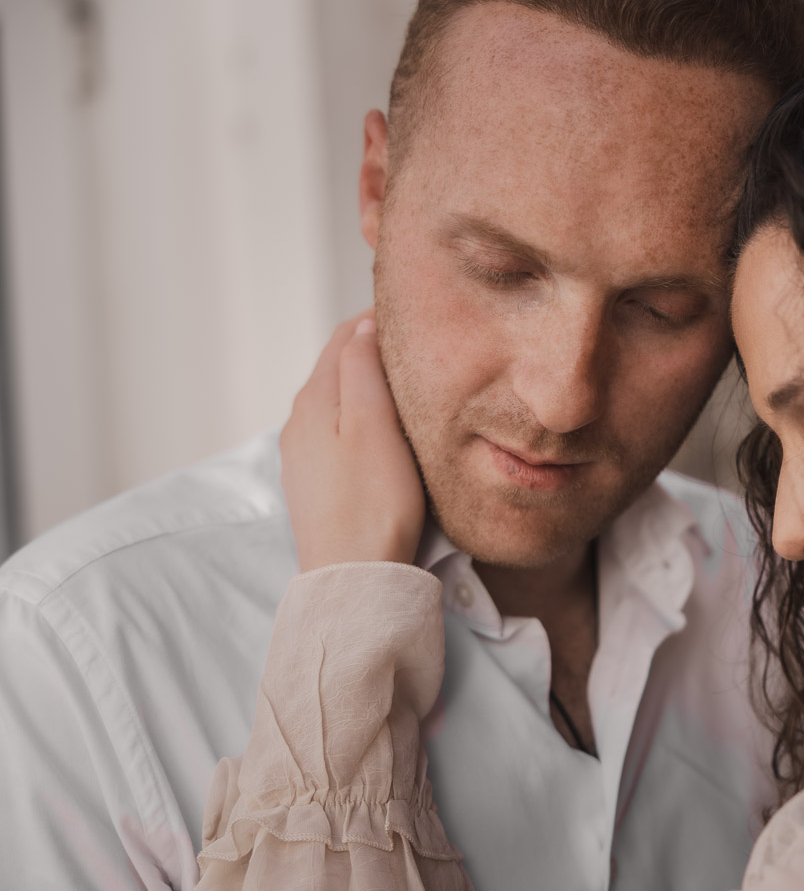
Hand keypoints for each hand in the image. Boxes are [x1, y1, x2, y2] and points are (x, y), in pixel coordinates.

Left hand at [281, 310, 424, 571]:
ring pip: (338, 402)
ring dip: (367, 385)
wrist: (354, 577)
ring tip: (408, 381)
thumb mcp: (374, 424)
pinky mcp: (317, 485)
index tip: (416, 313)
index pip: (342, 339)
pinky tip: (386, 430)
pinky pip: (339, 433)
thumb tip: (362, 325)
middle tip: (417, 342)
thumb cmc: (373, 503)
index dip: (376, 320)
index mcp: (312, 401)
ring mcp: (305, 457)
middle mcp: (299, 423)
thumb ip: (363, 369)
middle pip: (336, 368)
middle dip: (371, 349)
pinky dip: (362, 417)